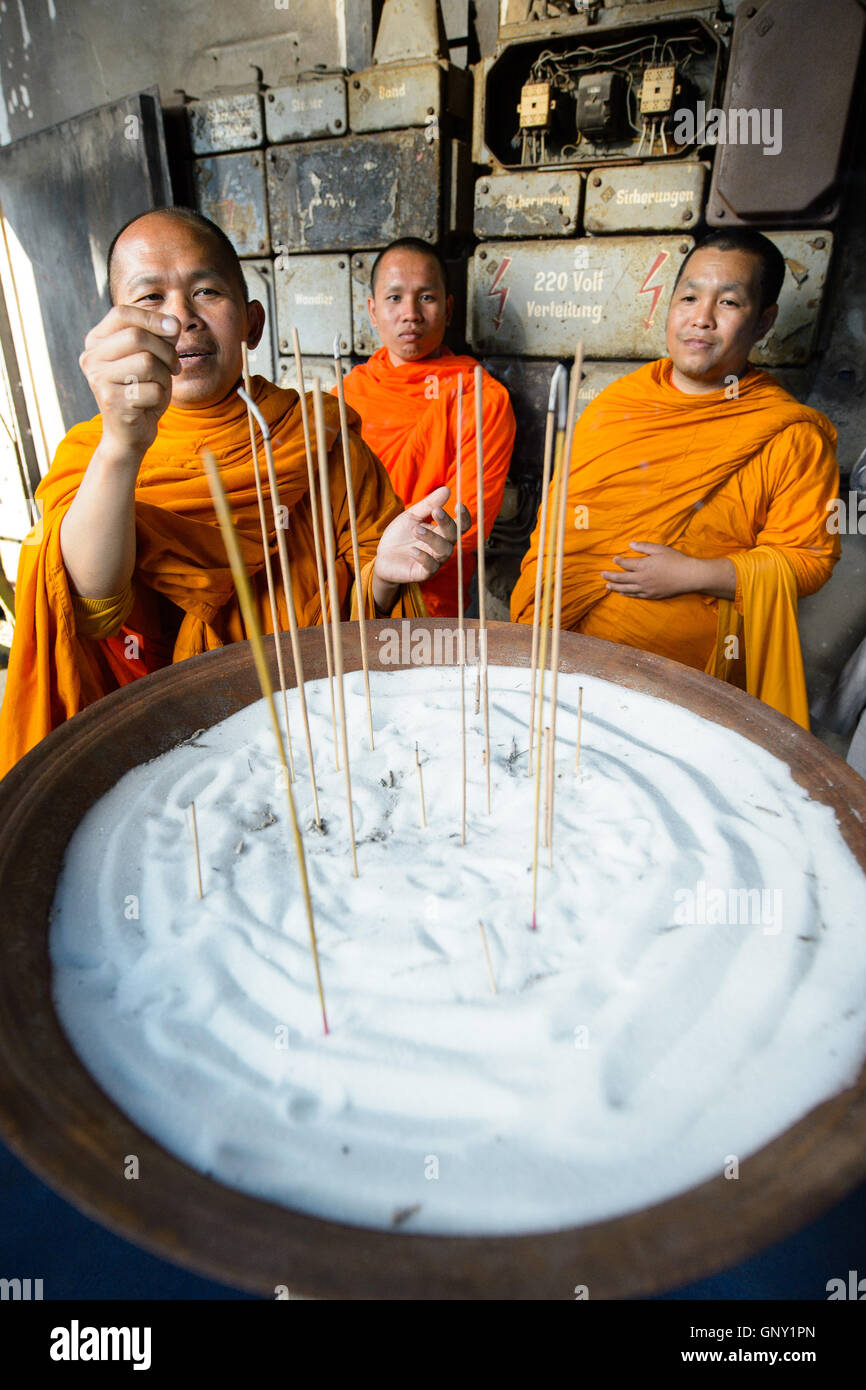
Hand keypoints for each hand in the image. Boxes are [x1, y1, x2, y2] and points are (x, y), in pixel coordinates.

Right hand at [79, 306, 181, 457]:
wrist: (129, 433)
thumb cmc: (142, 390)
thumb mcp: (152, 357)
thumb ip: (160, 336)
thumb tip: (173, 323)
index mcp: (96, 341)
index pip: (122, 314)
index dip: (151, 317)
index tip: (174, 328)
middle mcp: (91, 358)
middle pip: (137, 337)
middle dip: (166, 351)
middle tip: (173, 366)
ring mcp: (99, 379)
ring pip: (147, 362)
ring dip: (165, 375)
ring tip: (159, 385)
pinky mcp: (112, 401)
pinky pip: (153, 389)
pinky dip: (161, 396)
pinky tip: (150, 403)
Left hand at [373, 485, 470, 605]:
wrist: (383, 556)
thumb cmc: (400, 535)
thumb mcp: (411, 516)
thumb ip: (428, 504)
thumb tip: (447, 489)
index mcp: (442, 532)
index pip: (461, 526)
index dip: (464, 517)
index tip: (459, 505)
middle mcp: (442, 546)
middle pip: (454, 536)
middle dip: (447, 523)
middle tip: (435, 511)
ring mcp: (434, 560)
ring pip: (444, 550)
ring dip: (432, 538)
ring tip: (416, 529)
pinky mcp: (423, 573)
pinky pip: (430, 567)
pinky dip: (423, 557)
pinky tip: (413, 550)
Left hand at [601, 544, 736, 600]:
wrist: (689, 576)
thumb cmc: (676, 560)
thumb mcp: (660, 549)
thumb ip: (644, 547)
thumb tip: (630, 544)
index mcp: (644, 565)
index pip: (626, 564)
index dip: (619, 561)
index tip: (614, 559)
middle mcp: (642, 578)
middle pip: (622, 577)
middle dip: (611, 575)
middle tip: (601, 574)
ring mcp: (646, 588)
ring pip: (626, 588)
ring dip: (615, 586)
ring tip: (607, 585)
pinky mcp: (652, 595)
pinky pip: (636, 595)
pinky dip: (627, 594)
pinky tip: (622, 592)